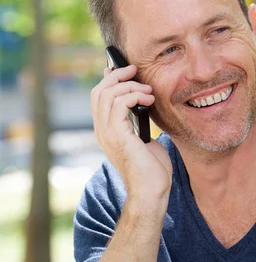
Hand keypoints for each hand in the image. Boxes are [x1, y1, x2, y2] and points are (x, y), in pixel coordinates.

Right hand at [91, 65, 171, 207]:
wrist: (151, 191)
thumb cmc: (152, 170)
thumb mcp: (145, 140)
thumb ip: (140, 123)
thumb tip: (145, 107)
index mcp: (106, 132)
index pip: (98, 98)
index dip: (108, 80)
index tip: (124, 70)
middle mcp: (102, 131)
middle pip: (98, 91)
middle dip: (116, 75)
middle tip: (134, 70)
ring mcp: (107, 133)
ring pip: (107, 93)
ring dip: (130, 85)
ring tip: (148, 90)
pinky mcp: (117, 135)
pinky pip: (119, 102)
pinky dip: (135, 95)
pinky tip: (149, 99)